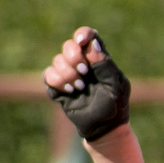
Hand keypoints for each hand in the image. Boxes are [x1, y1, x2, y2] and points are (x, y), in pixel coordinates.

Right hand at [45, 26, 130, 143]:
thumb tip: (92, 43)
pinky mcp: (58, 87)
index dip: (82, 34)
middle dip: (73, 57)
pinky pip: (48, 75)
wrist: (104, 128)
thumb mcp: (115, 84)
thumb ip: (104, 63)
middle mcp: (81, 63)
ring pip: (57, 60)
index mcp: (97, 58)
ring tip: (80, 87)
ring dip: (68, 73)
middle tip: (84, 72)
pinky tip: (71, 92)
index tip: (81, 42)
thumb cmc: (114, 105)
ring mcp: (68, 74)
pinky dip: (58, 82)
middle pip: (68, 45)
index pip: (87, 36)